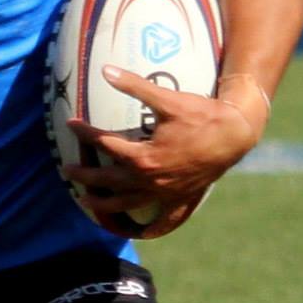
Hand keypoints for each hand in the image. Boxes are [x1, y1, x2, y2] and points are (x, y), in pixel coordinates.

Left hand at [65, 65, 260, 237]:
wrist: (236, 134)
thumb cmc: (201, 115)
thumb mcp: (166, 99)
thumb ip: (134, 86)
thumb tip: (105, 70)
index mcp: (143, 157)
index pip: (104, 145)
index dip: (85, 133)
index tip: (70, 124)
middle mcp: (150, 180)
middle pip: (108, 181)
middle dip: (84, 176)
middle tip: (66, 171)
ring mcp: (165, 193)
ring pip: (128, 204)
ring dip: (104, 204)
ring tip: (86, 202)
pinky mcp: (182, 199)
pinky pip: (166, 219)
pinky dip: (153, 227)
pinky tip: (143, 233)